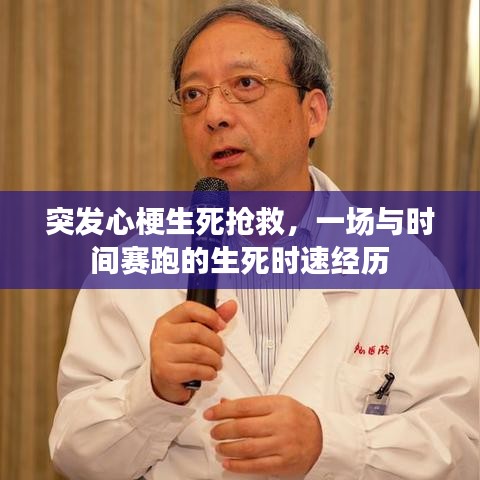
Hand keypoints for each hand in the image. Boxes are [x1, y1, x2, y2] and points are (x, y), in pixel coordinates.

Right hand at [150, 300, 236, 403]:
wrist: (163, 378)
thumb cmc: (179, 351)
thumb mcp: (194, 331)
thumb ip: (212, 318)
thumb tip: (231, 306)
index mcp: (168, 320)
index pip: (189, 308)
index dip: (210, 315)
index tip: (222, 324)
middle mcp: (162, 334)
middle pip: (197, 331)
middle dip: (216, 343)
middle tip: (220, 351)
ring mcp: (162, 353)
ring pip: (198, 352)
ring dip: (214, 360)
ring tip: (216, 363)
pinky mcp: (166, 372)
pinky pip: (195, 370)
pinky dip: (208, 372)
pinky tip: (209, 372)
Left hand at [204, 395, 321, 475]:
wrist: (322, 437)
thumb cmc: (296, 418)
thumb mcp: (277, 403)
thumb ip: (251, 405)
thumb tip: (224, 403)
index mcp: (278, 405)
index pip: (244, 406)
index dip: (223, 411)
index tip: (210, 414)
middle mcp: (280, 423)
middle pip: (243, 427)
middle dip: (222, 430)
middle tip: (213, 432)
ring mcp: (283, 444)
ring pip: (248, 448)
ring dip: (228, 448)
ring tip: (219, 447)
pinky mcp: (284, 463)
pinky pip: (257, 466)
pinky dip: (239, 466)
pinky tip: (228, 463)